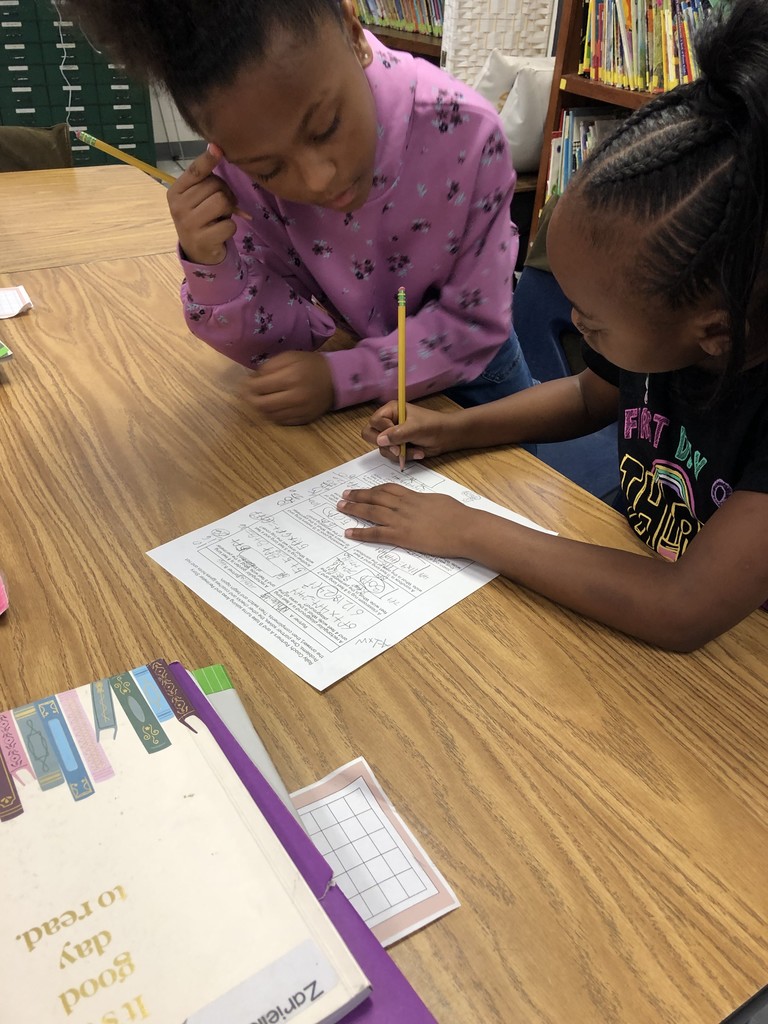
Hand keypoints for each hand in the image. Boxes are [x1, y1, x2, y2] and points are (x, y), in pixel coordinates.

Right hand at [167, 144, 237, 264]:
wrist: (198, 251)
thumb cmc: (201, 218)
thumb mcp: (197, 197)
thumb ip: (205, 179)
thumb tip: (218, 149)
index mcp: (175, 192)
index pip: (194, 172)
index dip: (208, 159)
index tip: (217, 148)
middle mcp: (178, 206)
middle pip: (215, 185)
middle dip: (225, 193)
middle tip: (222, 206)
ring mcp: (188, 224)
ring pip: (222, 201)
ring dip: (229, 209)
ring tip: (220, 217)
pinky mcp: (202, 240)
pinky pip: (229, 224)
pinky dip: (231, 227)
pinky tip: (220, 232)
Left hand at [242, 351, 334, 424]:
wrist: (335, 380)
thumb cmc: (310, 365)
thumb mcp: (290, 356)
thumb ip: (270, 365)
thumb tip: (254, 378)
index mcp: (291, 377)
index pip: (260, 387)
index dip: (248, 386)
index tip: (245, 383)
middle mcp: (295, 396)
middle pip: (263, 405)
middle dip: (251, 400)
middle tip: (248, 395)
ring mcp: (300, 411)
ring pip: (270, 415)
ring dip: (262, 408)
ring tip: (261, 399)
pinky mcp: (304, 419)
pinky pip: (282, 421)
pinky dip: (273, 415)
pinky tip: (273, 407)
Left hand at [337, 483, 474, 555]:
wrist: (465, 528)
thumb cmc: (460, 516)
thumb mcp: (440, 502)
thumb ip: (427, 502)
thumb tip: (424, 504)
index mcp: (415, 496)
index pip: (389, 489)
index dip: (374, 489)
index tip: (364, 489)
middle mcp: (404, 505)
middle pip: (376, 497)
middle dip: (358, 495)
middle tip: (344, 495)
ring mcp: (401, 520)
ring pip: (371, 511)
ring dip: (354, 509)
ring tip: (341, 507)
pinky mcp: (402, 536)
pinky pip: (376, 533)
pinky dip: (360, 532)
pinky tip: (349, 532)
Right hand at [362, 401, 457, 462]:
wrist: (446, 437)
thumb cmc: (432, 426)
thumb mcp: (415, 428)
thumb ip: (397, 434)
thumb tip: (380, 440)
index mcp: (390, 410)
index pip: (374, 422)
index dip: (382, 432)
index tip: (396, 439)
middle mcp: (388, 422)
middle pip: (370, 435)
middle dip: (386, 445)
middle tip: (399, 450)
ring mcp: (391, 435)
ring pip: (382, 448)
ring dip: (399, 453)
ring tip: (416, 451)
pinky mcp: (397, 446)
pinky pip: (391, 456)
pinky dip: (404, 457)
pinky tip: (418, 453)